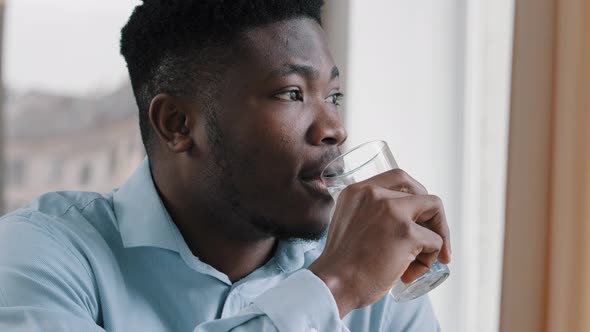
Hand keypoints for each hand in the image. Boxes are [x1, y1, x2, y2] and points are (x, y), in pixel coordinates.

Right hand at [309, 169, 451, 317]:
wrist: (333, 285)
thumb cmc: (340, 265)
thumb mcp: (349, 224)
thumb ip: (370, 214)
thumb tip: (403, 220)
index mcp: (357, 191)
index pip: (399, 178)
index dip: (416, 194)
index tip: (419, 215)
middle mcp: (375, 194)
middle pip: (421, 192)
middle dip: (433, 215)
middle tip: (433, 238)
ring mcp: (393, 211)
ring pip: (434, 210)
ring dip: (436, 237)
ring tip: (418, 263)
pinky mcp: (407, 232)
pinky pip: (435, 241)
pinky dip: (429, 260)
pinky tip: (409, 275)